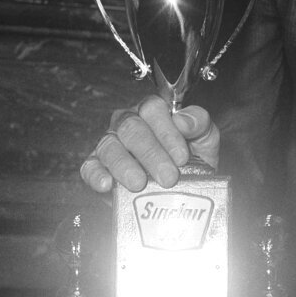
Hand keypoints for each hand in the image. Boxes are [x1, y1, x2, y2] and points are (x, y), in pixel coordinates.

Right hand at [80, 95, 219, 193]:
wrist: (185, 186)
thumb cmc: (193, 155)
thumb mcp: (205, 136)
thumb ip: (199, 122)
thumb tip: (182, 120)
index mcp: (152, 110)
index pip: (153, 109)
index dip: (167, 132)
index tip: (182, 157)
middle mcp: (128, 122)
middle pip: (131, 129)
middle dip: (151, 154)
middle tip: (168, 177)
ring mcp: (110, 143)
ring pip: (109, 147)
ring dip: (125, 166)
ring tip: (139, 184)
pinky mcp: (96, 166)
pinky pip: (90, 167)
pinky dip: (96, 175)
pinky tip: (107, 185)